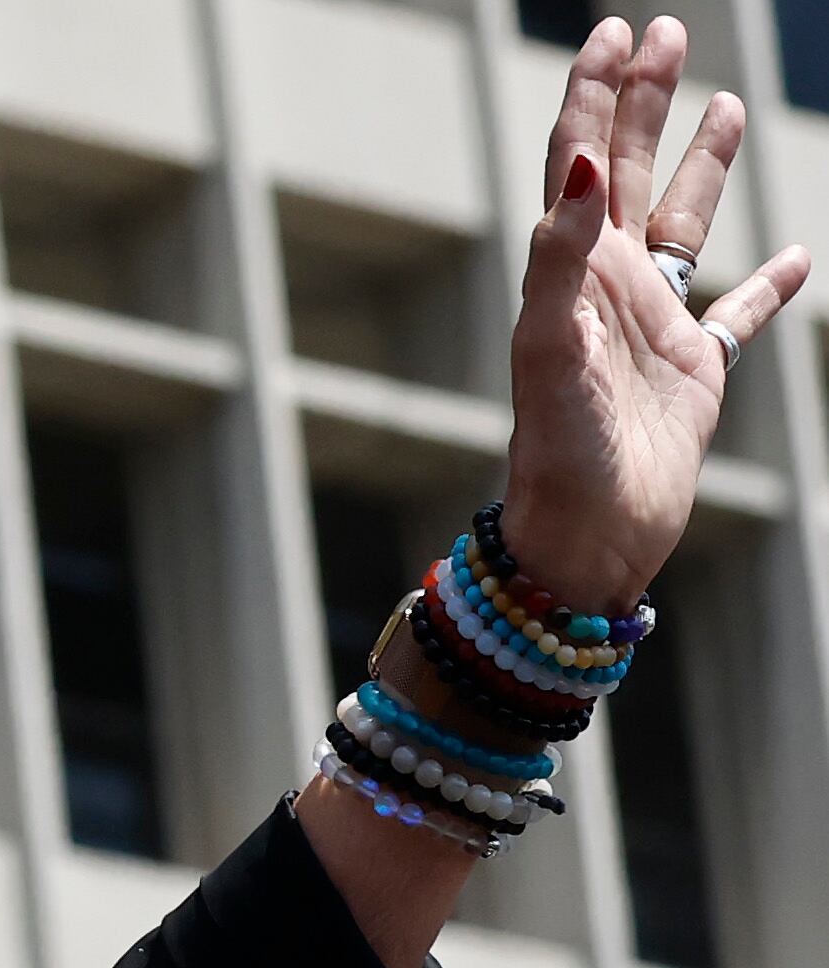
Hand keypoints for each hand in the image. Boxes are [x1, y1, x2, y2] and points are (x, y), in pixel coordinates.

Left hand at [503, 16, 809, 611]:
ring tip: (725, 105)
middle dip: (645, 102)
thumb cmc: (560, 447)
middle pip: (630, 172)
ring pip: (685, 224)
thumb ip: (563, 253)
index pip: (580, 164)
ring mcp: (653, 327)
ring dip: (702, 165)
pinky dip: (769, 286)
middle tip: (664, 33)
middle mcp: (608, 289)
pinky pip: (738, 316)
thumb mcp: (551, 342)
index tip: (614, 33)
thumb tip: (587, 162)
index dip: (594, 97)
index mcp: (571, 273)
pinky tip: (798, 258)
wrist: (585, 535)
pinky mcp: (695, 372)